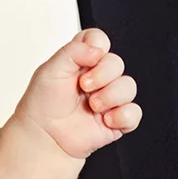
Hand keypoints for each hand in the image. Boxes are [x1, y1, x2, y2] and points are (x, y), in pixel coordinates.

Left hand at [15, 29, 140, 160]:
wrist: (44, 137)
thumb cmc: (42, 104)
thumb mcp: (50, 69)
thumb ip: (74, 51)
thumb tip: (98, 49)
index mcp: (81, 60)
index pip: (99, 40)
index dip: (98, 46)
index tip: (87, 59)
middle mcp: (98, 77)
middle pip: (117, 62)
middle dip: (103, 75)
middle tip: (84, 86)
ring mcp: (109, 98)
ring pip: (129, 86)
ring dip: (111, 96)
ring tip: (93, 106)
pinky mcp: (117, 120)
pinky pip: (134, 113)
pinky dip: (122, 116)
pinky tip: (105, 120)